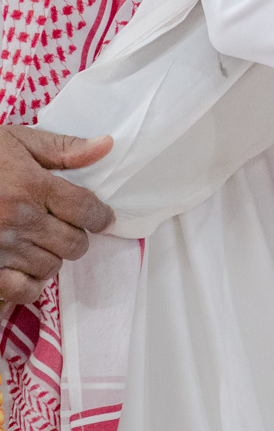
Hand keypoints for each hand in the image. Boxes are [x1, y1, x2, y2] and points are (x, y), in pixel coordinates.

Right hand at [0, 126, 113, 306]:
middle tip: (65, 228)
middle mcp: (19, 219)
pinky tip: (25, 268)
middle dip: (77, 236)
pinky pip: (21, 289)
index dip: (101, 217)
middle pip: (73, 243)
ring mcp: (1, 246)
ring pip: (50, 266)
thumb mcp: (16, 140)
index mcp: (31, 185)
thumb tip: (106, 146)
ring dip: (52, 256)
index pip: (85, 210)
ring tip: (40, 242)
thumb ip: (62, 148)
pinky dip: (29, 283)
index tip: (102, 219)